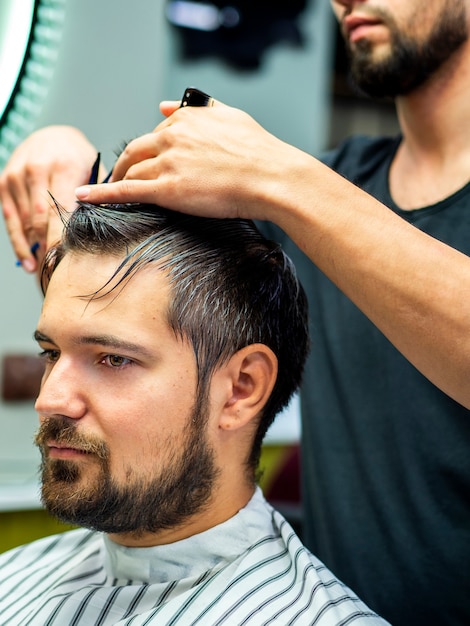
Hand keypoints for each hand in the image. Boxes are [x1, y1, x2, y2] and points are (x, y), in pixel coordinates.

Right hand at [0, 126, 99, 272]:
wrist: (50, 134)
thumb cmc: (78, 159)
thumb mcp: (95, 171)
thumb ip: (102, 197)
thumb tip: (118, 226)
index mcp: (65, 167)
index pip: (64, 209)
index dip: (65, 237)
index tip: (72, 261)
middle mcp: (37, 169)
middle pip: (42, 218)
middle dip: (50, 247)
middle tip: (60, 274)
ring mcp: (18, 176)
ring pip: (25, 221)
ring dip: (35, 250)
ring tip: (46, 274)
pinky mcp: (4, 182)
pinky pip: (10, 218)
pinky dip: (19, 242)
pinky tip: (29, 262)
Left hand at [76, 100, 291, 221]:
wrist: (272, 178)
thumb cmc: (260, 152)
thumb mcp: (230, 117)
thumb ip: (197, 108)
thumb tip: (166, 104)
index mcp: (188, 119)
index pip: (157, 133)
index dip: (148, 149)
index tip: (144, 159)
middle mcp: (173, 137)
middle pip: (136, 149)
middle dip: (124, 163)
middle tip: (117, 175)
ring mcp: (168, 163)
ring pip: (130, 170)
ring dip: (114, 179)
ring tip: (106, 190)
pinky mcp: (167, 189)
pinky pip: (126, 191)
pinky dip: (102, 194)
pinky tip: (85, 198)